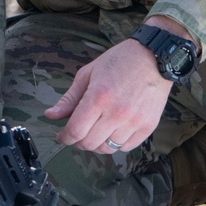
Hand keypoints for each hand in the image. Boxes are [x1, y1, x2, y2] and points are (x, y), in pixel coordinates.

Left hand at [43, 36, 174, 153]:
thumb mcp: (88, 74)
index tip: (62, 136)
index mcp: (98, 97)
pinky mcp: (148, 126)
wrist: (154, 57)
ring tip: (97, 131)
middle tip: (79, 132)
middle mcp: (117, 113)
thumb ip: (70, 98)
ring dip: (98, 143)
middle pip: (89, 144)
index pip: (75, 132)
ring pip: (107, 149)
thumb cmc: (120, 61)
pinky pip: (126, 147)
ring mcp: (134, 121)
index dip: (64, 138)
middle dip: (78, 141)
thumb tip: (51, 115)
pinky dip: (116, 144)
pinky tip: (114, 131)